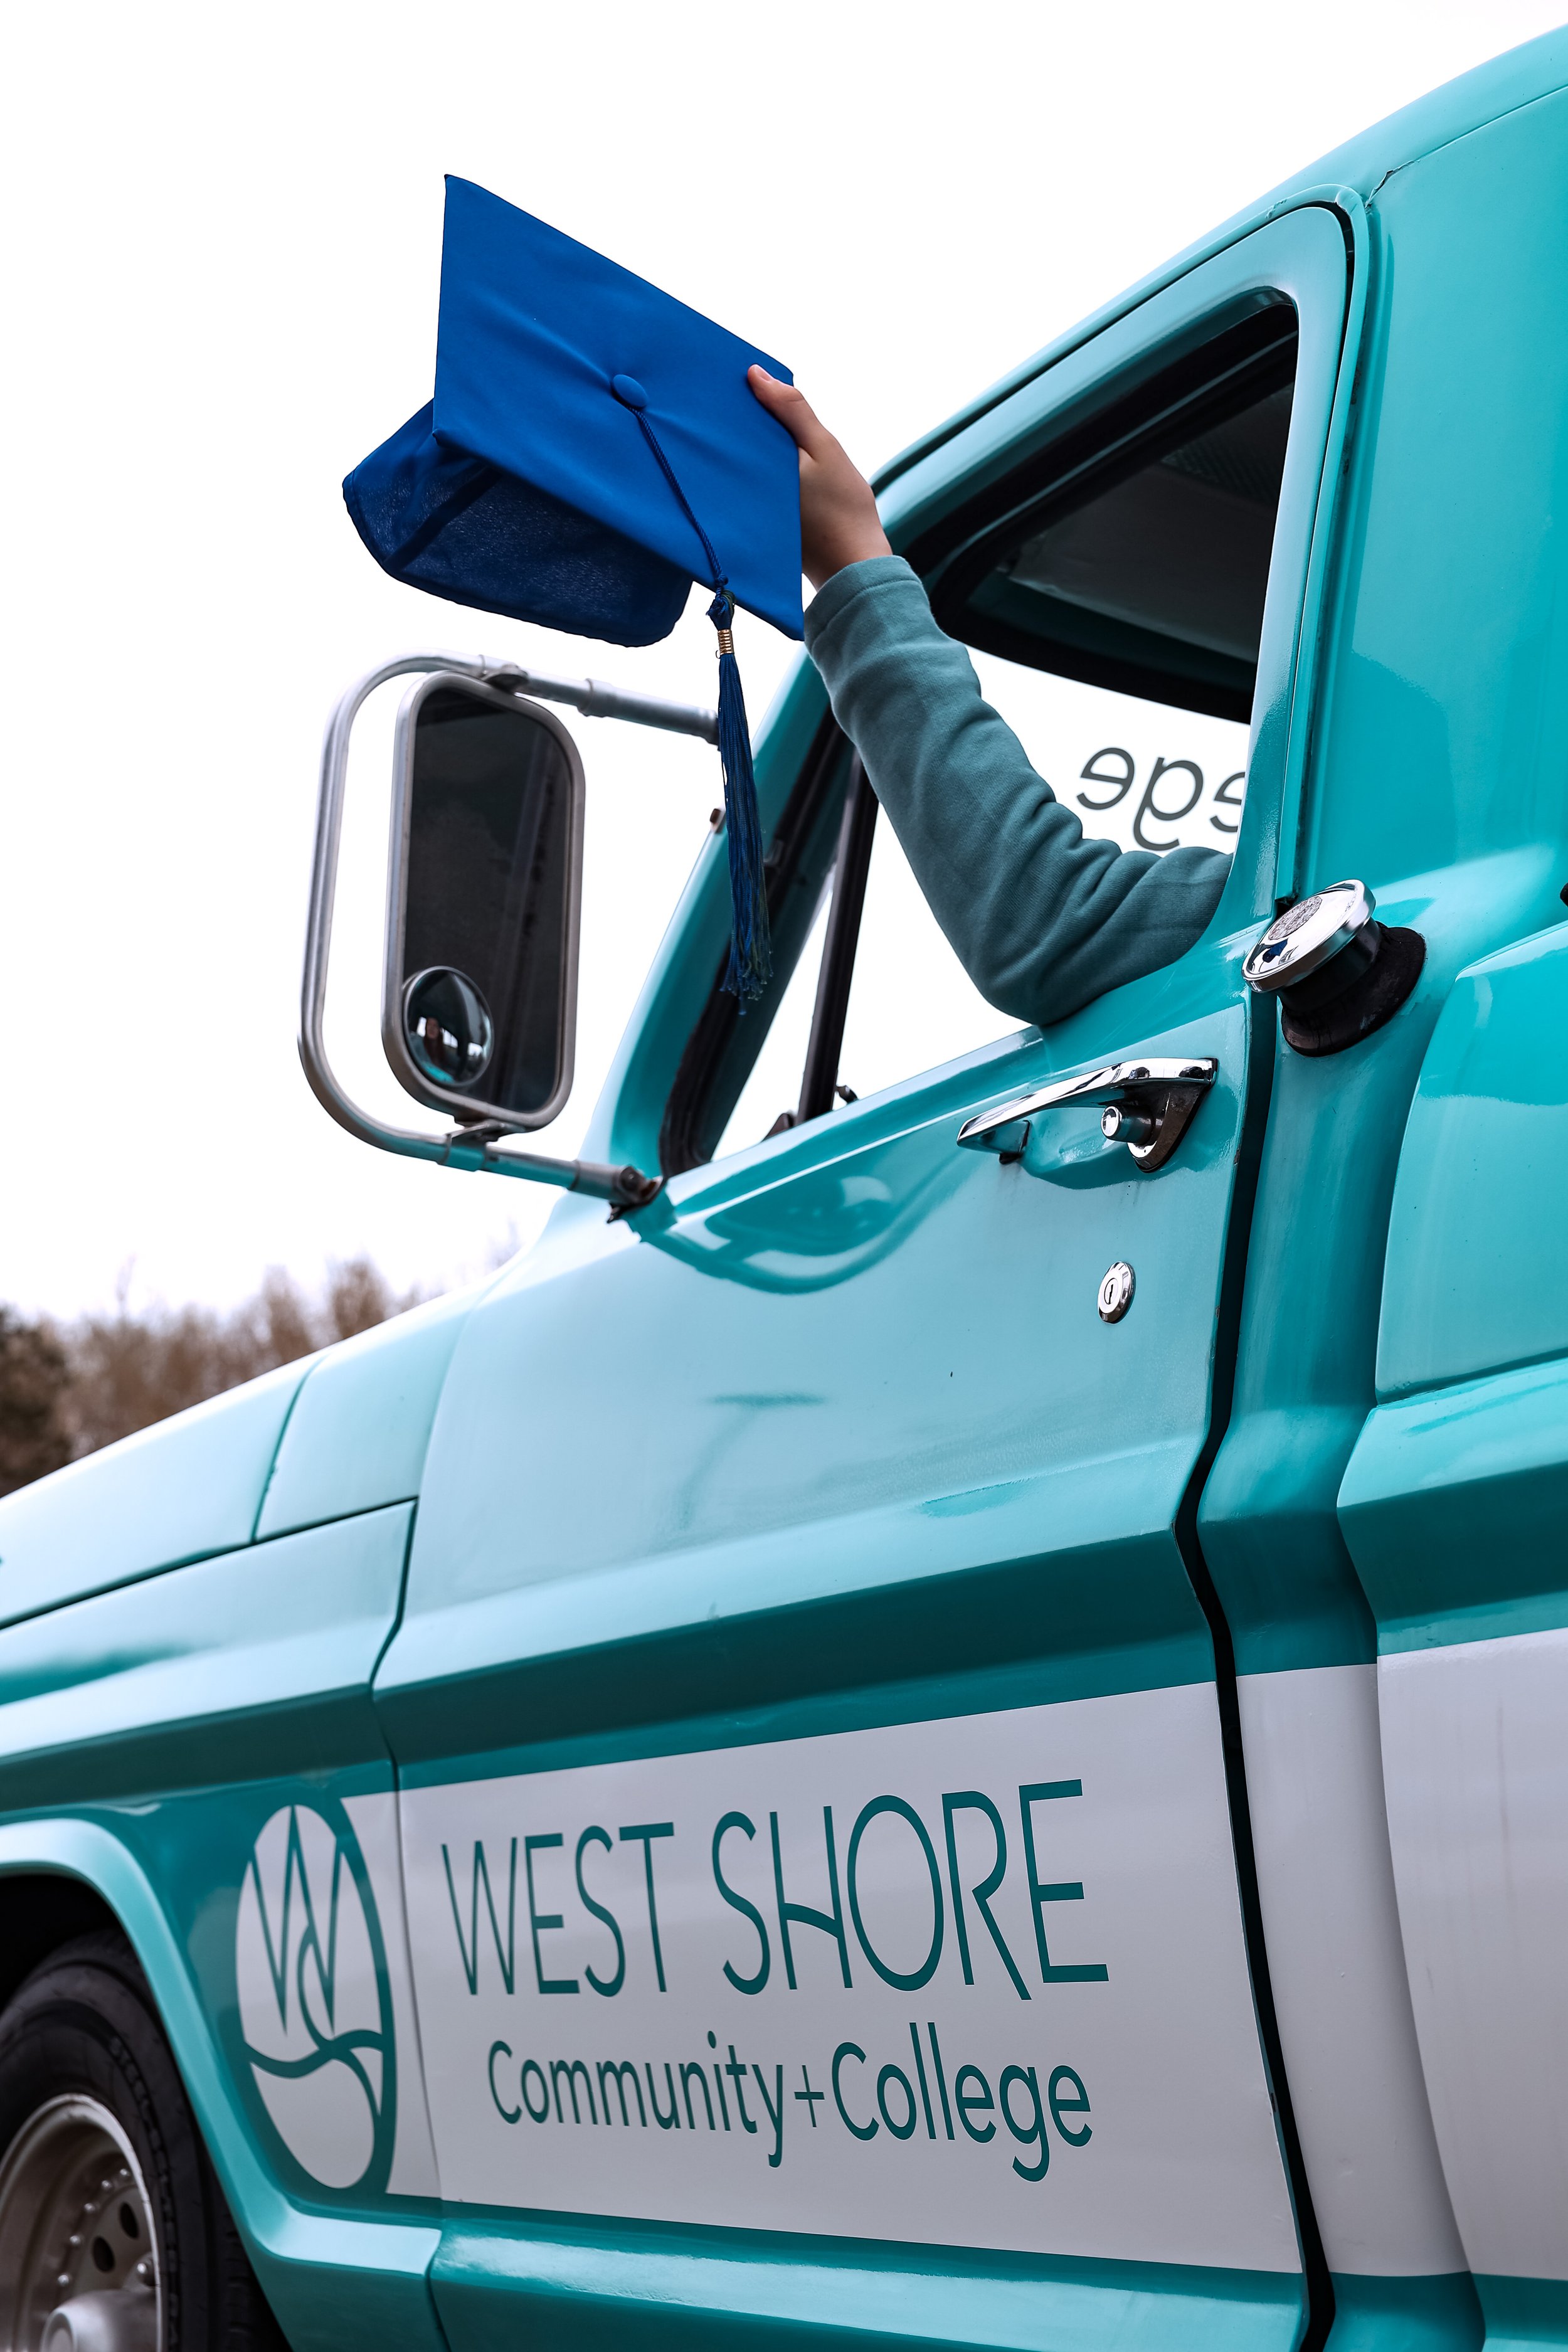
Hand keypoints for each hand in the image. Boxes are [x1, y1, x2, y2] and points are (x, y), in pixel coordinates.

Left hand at [749, 366, 891, 589]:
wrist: (853, 567)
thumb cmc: (843, 509)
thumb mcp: (823, 448)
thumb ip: (792, 410)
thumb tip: (755, 374)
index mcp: (753, 469)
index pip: (730, 424)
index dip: (733, 399)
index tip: (736, 377)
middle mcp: (740, 491)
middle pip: (732, 445)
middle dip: (740, 421)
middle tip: (746, 392)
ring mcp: (746, 509)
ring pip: (744, 464)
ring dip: (751, 446)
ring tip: (759, 423)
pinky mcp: (757, 521)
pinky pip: (752, 484)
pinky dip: (759, 469)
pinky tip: (772, 460)